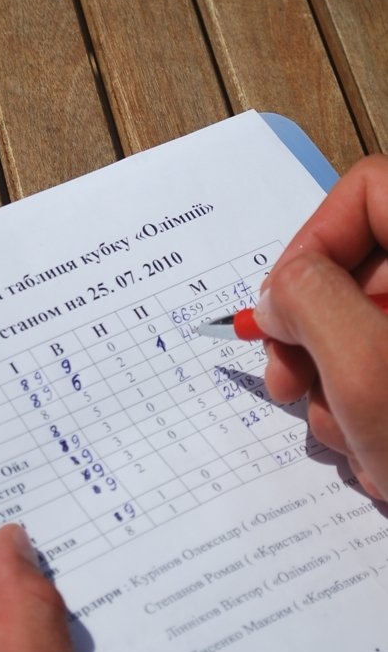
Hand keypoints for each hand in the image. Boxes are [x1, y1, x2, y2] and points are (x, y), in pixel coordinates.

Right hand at [253, 154, 387, 500]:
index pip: (369, 192)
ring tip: (357, 445)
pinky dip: (371, 416)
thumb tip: (276, 293)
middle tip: (286, 386)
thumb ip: (307, 300)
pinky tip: (383, 460)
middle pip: (360, 269)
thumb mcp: (369, 368)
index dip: (311, 242)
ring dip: (338, 393)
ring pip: (366, 332)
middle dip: (312, 336)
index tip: (278, 310)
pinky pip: (386, 373)